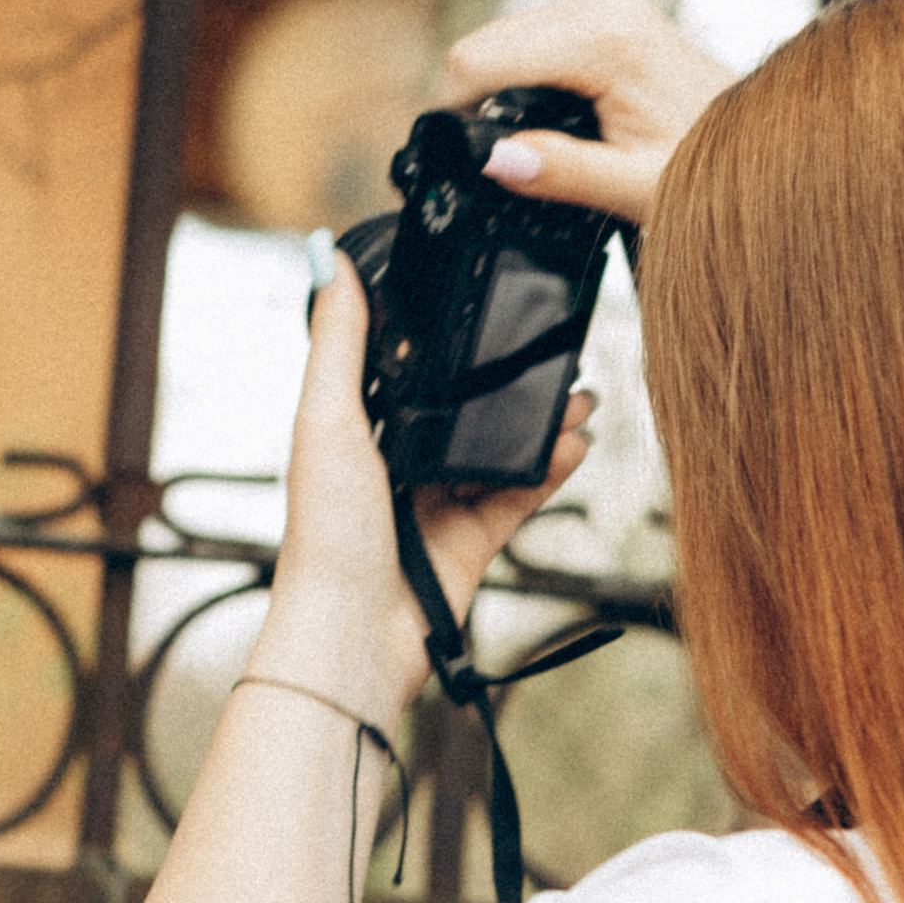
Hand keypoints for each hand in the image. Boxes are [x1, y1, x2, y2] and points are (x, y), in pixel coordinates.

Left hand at [262, 258, 590, 728]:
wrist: (354, 634)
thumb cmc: (323, 537)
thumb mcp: (326, 422)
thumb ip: (339, 344)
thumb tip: (332, 268)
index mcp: (354, 433)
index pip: (403, 371)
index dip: (441, 342)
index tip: (482, 304)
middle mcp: (396, 466)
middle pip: (460, 409)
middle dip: (505, 382)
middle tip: (550, 350)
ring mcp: (437, 504)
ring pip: (498, 449)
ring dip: (539, 422)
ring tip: (580, 393)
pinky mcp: (473, 541)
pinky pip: (520, 494)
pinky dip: (550, 468)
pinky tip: (575, 443)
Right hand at [441, 0, 734, 229]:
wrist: (758, 140)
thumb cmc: (709, 166)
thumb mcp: (634, 187)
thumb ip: (562, 173)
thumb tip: (495, 160)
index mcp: (603, 38)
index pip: (479, 62)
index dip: (453, 116)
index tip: (456, 165)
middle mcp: (598, 4)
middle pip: (483, 47)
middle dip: (477, 107)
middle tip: (500, 166)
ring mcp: (600, 1)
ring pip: (499, 42)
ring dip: (500, 95)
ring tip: (537, 146)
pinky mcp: (600, 9)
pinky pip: (528, 41)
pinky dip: (522, 82)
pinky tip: (553, 120)